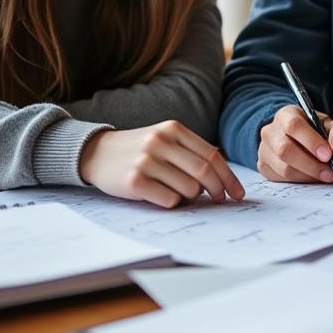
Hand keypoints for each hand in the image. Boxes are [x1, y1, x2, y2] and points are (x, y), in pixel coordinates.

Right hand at [80, 120, 244, 207]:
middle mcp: (160, 142)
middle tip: (220, 201)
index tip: (236, 193)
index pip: (212, 156)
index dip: (229, 178)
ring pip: (189, 189)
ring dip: (191, 197)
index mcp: (173, 129)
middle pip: (204, 173)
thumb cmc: (138, 149)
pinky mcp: (134, 181)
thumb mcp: (164, 139)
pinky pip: (169, 200)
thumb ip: (191, 152)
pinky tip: (161, 195)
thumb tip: (223, 176)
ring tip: (179, 193)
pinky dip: (172, 202)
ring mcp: (146, 161)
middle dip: (218, 191)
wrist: (96, 152)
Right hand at [258, 104, 332, 183]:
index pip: (294, 126)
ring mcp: (264, 149)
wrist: (297, 139)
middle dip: (311, 164)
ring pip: (283, 168)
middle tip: (330, 173)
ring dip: (308, 175)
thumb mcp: (329, 126)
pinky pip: (281, 179)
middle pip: (285, 150)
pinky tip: (312, 177)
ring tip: (325, 176)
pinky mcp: (264, 166)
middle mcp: (270, 131)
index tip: (328, 155)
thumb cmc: (314, 131)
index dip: (311, 141)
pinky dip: (300, 181)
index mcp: (286, 115)